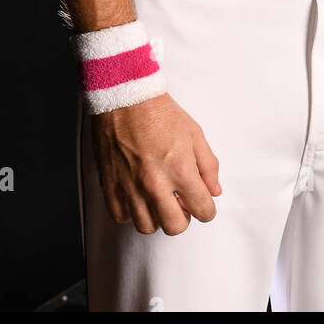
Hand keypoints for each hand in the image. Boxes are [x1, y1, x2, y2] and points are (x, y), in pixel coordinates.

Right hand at [90, 91, 221, 233]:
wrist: (125, 97)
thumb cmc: (159, 112)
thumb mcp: (194, 133)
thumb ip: (208, 165)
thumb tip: (214, 190)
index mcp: (180, 170)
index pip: (202, 210)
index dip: (206, 209)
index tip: (203, 204)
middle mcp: (155, 184)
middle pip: (175, 226)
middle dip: (183, 218)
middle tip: (181, 203)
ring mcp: (130, 187)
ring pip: (147, 226)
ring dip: (156, 216)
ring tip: (158, 199)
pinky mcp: (110, 185)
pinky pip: (121, 217)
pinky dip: (131, 212)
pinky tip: (137, 196)